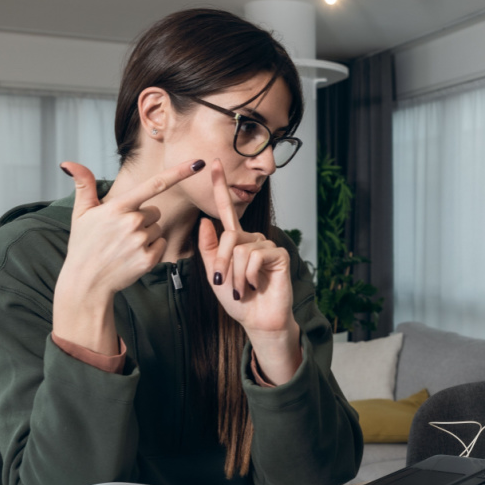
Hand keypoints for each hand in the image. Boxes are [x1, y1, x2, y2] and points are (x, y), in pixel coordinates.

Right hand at [52, 159, 204, 354]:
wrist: (86, 281)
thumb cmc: (84, 245)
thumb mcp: (80, 213)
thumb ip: (84, 185)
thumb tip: (68, 162)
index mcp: (117, 207)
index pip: (154, 184)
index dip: (179, 172)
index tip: (198, 163)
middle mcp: (131, 222)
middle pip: (155, 211)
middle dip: (142, 219)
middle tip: (121, 232)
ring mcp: (141, 242)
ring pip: (157, 228)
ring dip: (146, 235)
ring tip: (124, 245)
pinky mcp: (149, 259)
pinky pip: (161, 244)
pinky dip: (151, 250)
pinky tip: (132, 255)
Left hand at [198, 159, 300, 380]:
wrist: (258, 320)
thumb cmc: (238, 299)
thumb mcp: (215, 275)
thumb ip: (209, 250)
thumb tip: (205, 222)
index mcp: (235, 241)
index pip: (225, 211)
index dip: (221, 187)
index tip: (214, 164)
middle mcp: (251, 239)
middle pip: (228, 237)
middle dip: (222, 263)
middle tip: (224, 284)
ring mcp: (266, 245)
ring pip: (240, 249)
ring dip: (236, 275)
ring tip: (243, 289)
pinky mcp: (278, 254)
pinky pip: (255, 257)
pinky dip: (249, 275)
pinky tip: (256, 285)